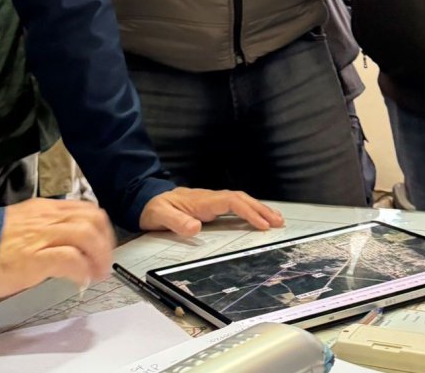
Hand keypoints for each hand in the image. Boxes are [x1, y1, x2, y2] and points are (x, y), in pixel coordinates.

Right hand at [0, 198, 114, 301]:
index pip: (86, 209)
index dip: (101, 229)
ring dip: (98, 256)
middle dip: (105, 243)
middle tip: (104, 264)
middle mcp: (47, 218)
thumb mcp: (21, 224)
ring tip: (97, 274)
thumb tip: (63, 243)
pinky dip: (81, 270)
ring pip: (86, 235)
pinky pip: (70, 259)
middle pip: (92, 219)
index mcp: (44, 209)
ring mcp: (41, 237)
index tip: (102, 247)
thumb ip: (43, 228)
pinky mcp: (34, 258)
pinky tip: (80, 280)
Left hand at [139, 187, 283, 236]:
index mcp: (201, 200)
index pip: (231, 201)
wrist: (146, 199)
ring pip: (240, 201)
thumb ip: (176, 221)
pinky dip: (249, 211)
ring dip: (258, 209)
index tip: (262, 224)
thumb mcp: (159, 215)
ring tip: (276, 219)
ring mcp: (210, 201)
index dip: (248, 211)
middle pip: (240, 199)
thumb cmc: (154, 208)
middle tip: (279, 222)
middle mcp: (209, 198)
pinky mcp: (210, 206)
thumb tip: (196, 227)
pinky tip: (257, 218)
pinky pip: (234, 206)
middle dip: (261, 209)